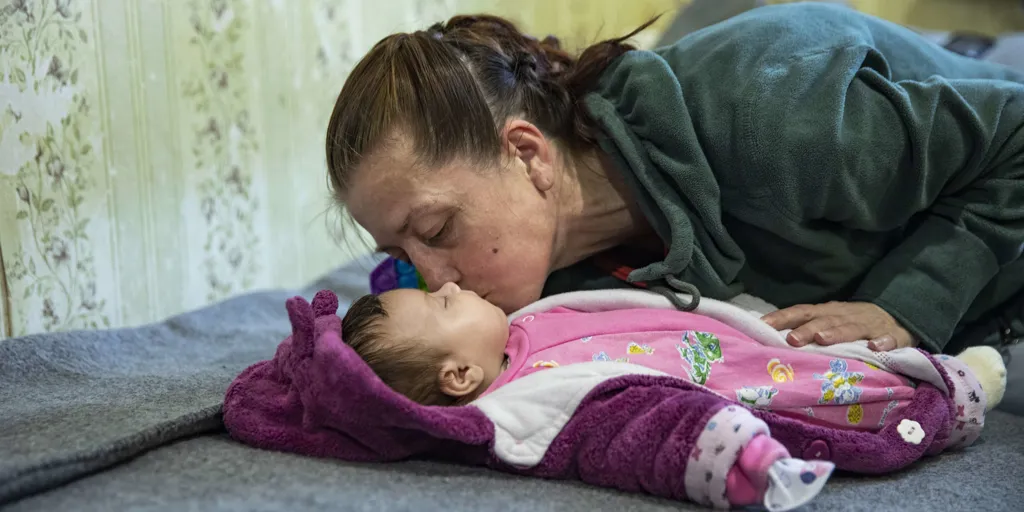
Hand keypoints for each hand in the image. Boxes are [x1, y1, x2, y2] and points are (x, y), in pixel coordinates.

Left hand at [761, 301, 917, 350]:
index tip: (762, 325)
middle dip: (807, 329)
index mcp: (827, 313)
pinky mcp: (894, 335)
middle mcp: (845, 316)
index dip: (783, 318)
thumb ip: (804, 327)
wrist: (896, 316)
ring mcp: (870, 325)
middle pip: (824, 321)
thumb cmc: (851, 323)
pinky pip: (889, 339)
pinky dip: (882, 342)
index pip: (802, 312)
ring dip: (837, 333)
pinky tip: (875, 348)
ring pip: (852, 328)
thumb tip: (769, 336)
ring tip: (823, 340)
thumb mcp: (828, 321)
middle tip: (792, 339)